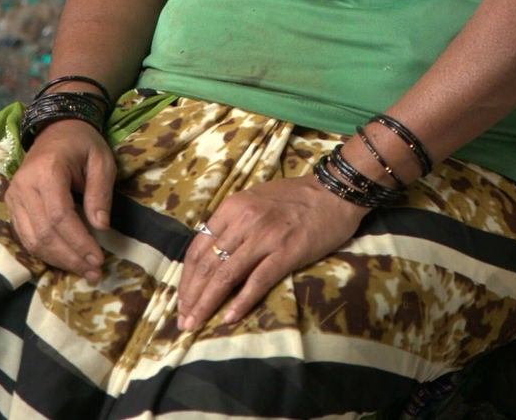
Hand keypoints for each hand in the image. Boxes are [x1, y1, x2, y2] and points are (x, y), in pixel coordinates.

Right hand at [5, 119, 115, 281]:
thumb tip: (101, 227)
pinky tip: (64, 259)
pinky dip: (44, 252)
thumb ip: (100, 192)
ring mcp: (14, 196)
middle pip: (44, 232)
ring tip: (82, 270)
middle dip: (70, 257)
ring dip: (57, 259)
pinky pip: (24, 236)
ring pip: (31, 239)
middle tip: (93, 271)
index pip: (59, 216)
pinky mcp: (12, 204)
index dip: (78, 242)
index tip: (98, 259)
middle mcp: (24, 186)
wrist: (57, 128)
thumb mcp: (101, 160)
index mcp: (47, 171)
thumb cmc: (83, 143)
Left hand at [175, 175, 365, 331]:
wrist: (334, 193)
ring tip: (197, 324)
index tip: (181, 300)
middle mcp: (244, 220)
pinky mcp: (286, 252)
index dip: (186, 278)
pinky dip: (242, 301)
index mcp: (232, 207)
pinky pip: (258, 281)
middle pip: (208, 264)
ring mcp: (265, 237)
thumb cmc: (295, 198)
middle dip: (192, 296)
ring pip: (227, 275)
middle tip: (184, 320)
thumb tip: (212, 254)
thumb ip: (233, 223)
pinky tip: (230, 317)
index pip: (198, 248)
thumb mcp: (255, 200)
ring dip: (208, 303)